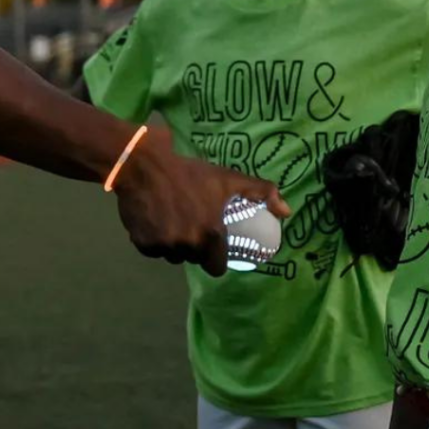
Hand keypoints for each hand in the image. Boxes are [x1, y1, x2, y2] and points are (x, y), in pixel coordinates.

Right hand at [112, 128, 290, 275]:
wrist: (142, 162)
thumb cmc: (187, 171)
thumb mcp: (226, 178)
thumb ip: (259, 193)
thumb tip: (287, 212)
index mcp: (210, 235)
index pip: (217, 266)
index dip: (215, 254)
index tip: (211, 240)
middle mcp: (186, 246)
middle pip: (193, 258)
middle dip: (193, 245)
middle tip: (190, 222)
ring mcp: (162, 246)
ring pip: (171, 254)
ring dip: (173, 243)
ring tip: (170, 217)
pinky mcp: (141, 244)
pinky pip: (151, 249)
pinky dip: (153, 238)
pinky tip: (153, 217)